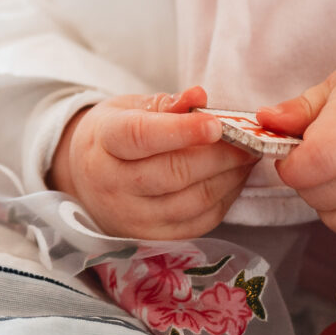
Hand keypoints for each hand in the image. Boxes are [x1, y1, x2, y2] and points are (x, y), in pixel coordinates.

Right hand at [48, 86, 257, 238]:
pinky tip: (233, 179)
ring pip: (191, 201)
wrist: (87, 180)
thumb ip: (168, 104)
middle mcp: (112, 184)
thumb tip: (199, 96)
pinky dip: (223, 199)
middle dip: (218, 156)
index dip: (181, 131)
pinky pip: (197, 222)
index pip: (140, 137)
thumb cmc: (114, 136)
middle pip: (172, 173)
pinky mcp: (152, 238)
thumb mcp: (130, 108)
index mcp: (104, 142)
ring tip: (246, 157)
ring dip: (228, 178)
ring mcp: (131, 217)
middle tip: (248, 140)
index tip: (217, 123)